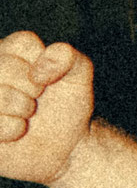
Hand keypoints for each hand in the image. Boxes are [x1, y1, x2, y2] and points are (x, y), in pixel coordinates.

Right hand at [0, 33, 93, 184]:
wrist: (65, 146)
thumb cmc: (66, 104)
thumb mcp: (78, 73)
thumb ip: (65, 56)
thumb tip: (36, 71)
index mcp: (8, 51)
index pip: (22, 42)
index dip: (44, 63)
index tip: (47, 77)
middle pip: (5, 67)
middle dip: (32, 87)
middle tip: (37, 97)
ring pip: (0, 97)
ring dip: (23, 108)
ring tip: (27, 113)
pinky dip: (14, 129)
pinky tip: (17, 129)